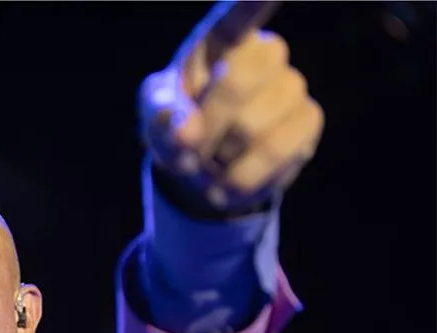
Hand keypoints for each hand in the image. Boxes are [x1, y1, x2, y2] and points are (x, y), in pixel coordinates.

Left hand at [139, 1, 324, 211]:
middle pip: (237, 82)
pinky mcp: (309, 120)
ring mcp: (291, 84)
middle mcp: (263, 52)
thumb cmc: (177, 128)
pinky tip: (227, 183)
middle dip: (205, 126)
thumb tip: (186, 132)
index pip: (240, 13)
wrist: (205, 169)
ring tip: (209, 164)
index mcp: (221, 40)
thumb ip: (162, 118)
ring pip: (252, 126)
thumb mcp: (157, 119)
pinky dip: (243, 177)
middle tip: (187, 151)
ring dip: (219, 158)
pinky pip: (277, 151)